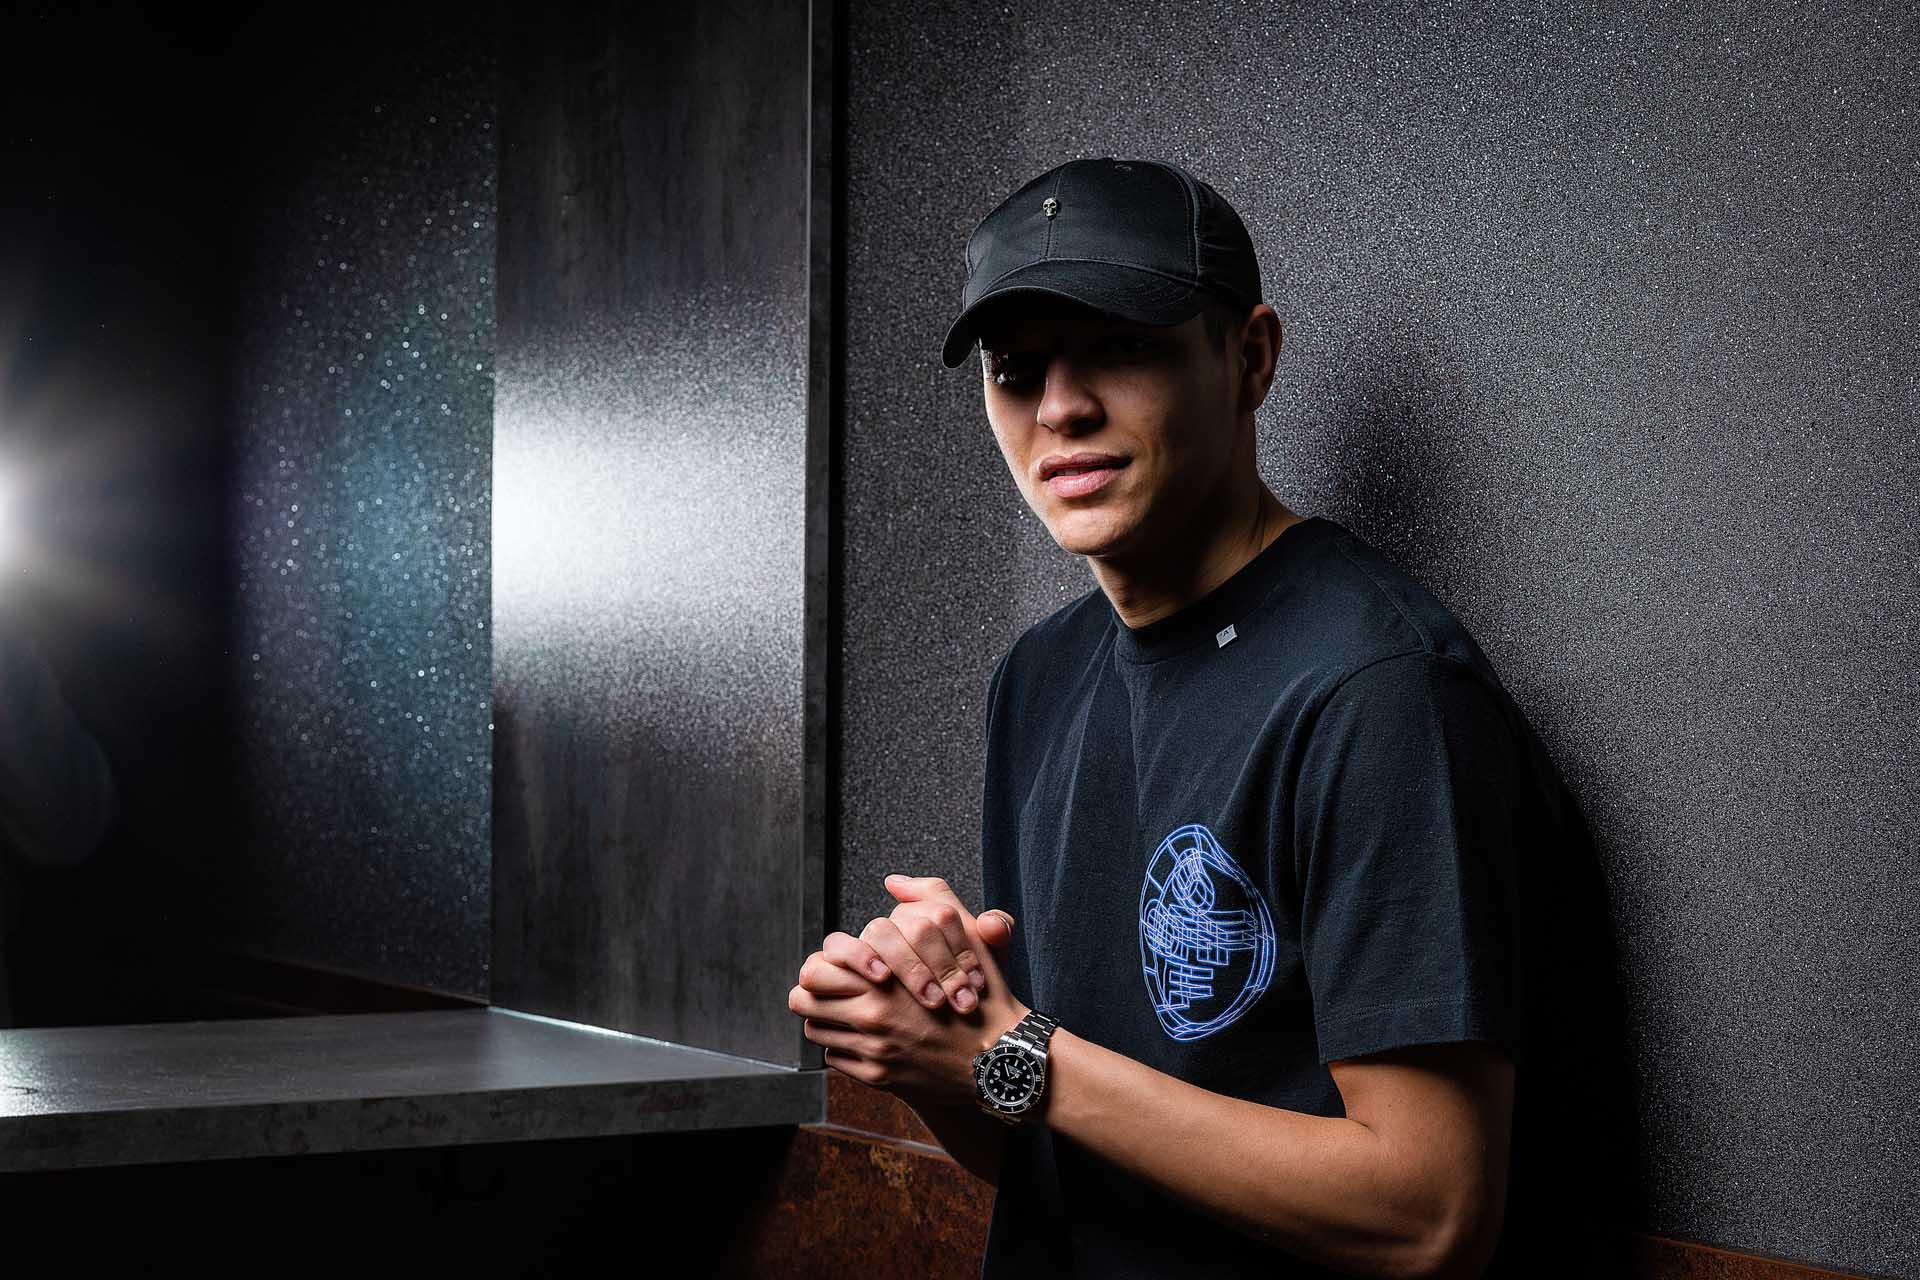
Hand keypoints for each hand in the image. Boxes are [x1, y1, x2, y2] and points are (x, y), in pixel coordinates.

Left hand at [789, 899, 1029, 1105]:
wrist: (1000, 1056)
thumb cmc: (982, 993)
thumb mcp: (964, 933)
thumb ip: (930, 897)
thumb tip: (894, 882)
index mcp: (883, 977)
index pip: (813, 969)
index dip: (821, 964)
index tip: (835, 967)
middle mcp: (872, 1014)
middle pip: (802, 1000)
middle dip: (813, 992)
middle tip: (828, 990)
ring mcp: (873, 1048)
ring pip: (816, 1030)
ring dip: (827, 1019)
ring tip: (845, 1013)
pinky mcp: (878, 1076)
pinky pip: (836, 1058)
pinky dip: (845, 1048)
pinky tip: (866, 1039)